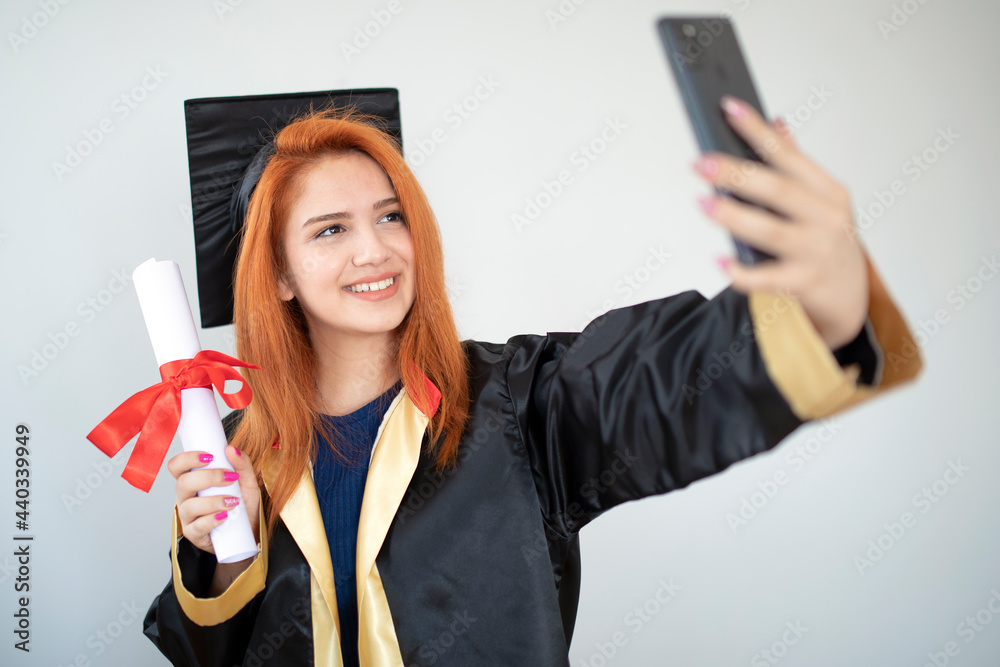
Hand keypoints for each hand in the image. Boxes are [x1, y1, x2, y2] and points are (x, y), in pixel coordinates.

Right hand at [168, 445, 260, 554]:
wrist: (248, 530)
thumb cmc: (242, 503)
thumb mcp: (247, 482)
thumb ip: (242, 465)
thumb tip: (231, 448)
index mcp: (193, 479)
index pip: (177, 466)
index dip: (187, 459)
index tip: (209, 456)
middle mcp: (186, 496)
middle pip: (182, 483)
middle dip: (208, 478)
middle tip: (230, 478)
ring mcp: (187, 516)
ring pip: (189, 506)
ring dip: (213, 501)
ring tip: (233, 502)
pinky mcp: (193, 533)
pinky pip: (197, 527)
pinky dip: (212, 520)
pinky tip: (225, 516)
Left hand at [693, 95, 868, 349]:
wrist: (850, 297)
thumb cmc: (828, 244)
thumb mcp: (821, 202)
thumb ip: (796, 166)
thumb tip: (776, 125)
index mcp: (828, 192)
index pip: (786, 154)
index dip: (757, 130)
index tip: (729, 109)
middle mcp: (826, 218)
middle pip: (777, 190)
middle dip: (736, 174)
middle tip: (701, 164)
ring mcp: (817, 251)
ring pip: (771, 231)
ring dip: (734, 216)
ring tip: (703, 204)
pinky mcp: (805, 284)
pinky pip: (767, 278)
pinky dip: (741, 271)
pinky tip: (719, 260)